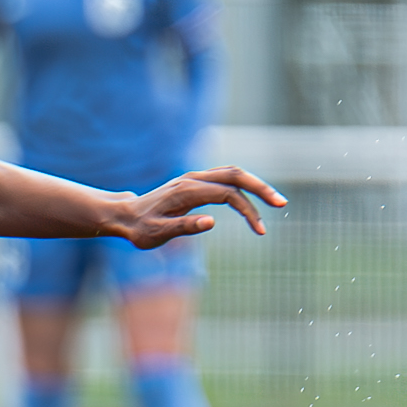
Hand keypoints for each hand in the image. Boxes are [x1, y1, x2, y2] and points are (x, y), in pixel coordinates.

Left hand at [111, 165, 286, 248]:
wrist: (126, 216)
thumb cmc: (140, 229)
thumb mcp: (158, 234)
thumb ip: (184, 227)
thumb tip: (211, 222)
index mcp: (187, 191)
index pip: (227, 194)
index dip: (248, 210)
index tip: (260, 231)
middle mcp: (193, 179)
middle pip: (235, 174)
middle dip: (261, 188)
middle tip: (281, 203)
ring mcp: (195, 178)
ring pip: (232, 173)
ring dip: (255, 185)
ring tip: (275, 201)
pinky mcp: (196, 182)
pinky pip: (225, 178)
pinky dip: (243, 186)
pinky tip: (254, 200)